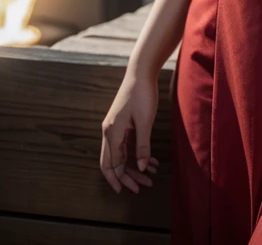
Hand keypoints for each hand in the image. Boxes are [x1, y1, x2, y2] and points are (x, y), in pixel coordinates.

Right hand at [100, 69, 160, 193]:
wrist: (141, 72)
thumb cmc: (142, 94)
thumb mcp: (145, 121)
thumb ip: (142, 146)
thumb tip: (141, 167)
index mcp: (112, 133)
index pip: (112, 165)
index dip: (122, 179)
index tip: (133, 190)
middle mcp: (110, 132)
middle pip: (113, 163)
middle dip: (127, 177)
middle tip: (142, 187)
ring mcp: (115, 128)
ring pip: (121, 155)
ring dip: (134, 166)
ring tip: (151, 174)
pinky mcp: (123, 124)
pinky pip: (127, 145)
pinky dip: (137, 154)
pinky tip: (151, 160)